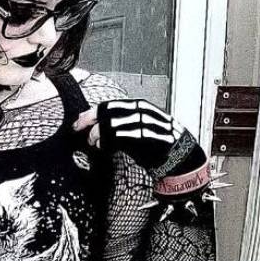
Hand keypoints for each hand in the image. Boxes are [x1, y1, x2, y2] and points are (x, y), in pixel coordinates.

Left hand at [73, 98, 191, 174]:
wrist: (180, 155)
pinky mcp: (149, 138)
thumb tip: (94, 126)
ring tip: (93, 142)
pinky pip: (123, 137)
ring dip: (99, 133)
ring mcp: (146, 124)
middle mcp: (142, 112)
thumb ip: (119, 124)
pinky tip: (103, 147)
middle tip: (79, 129)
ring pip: (114, 124)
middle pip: (110, 111)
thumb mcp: (136, 128)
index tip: (78, 122)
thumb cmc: (156, 143)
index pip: (110, 105)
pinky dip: (109, 142)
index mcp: (139, 107)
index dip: (92, 113)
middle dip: (91, 119)